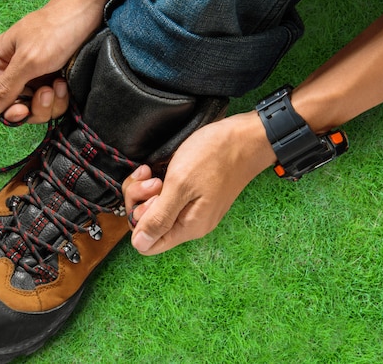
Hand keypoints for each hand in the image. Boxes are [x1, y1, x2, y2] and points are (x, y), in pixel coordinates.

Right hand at [0, 1, 101, 123]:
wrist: (85, 13)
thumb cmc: (54, 31)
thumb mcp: (27, 61)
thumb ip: (6, 87)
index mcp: (2, 62)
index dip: (10, 111)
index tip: (23, 111)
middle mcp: (17, 71)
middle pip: (20, 107)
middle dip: (35, 106)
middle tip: (47, 91)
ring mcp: (38, 77)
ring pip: (38, 108)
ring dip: (51, 103)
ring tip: (59, 84)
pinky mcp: (56, 79)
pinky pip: (54, 103)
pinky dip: (61, 98)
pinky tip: (65, 84)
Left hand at [122, 112, 275, 254]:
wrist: (245, 137)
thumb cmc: (215, 156)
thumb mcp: (180, 185)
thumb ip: (159, 217)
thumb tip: (140, 245)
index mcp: (188, 227)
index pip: (147, 244)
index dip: (137, 223)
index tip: (146, 199)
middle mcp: (189, 222)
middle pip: (147, 225)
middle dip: (140, 202)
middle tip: (153, 181)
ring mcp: (190, 208)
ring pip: (153, 209)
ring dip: (145, 190)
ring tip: (154, 173)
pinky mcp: (190, 193)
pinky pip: (163, 197)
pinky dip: (154, 183)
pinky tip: (155, 170)